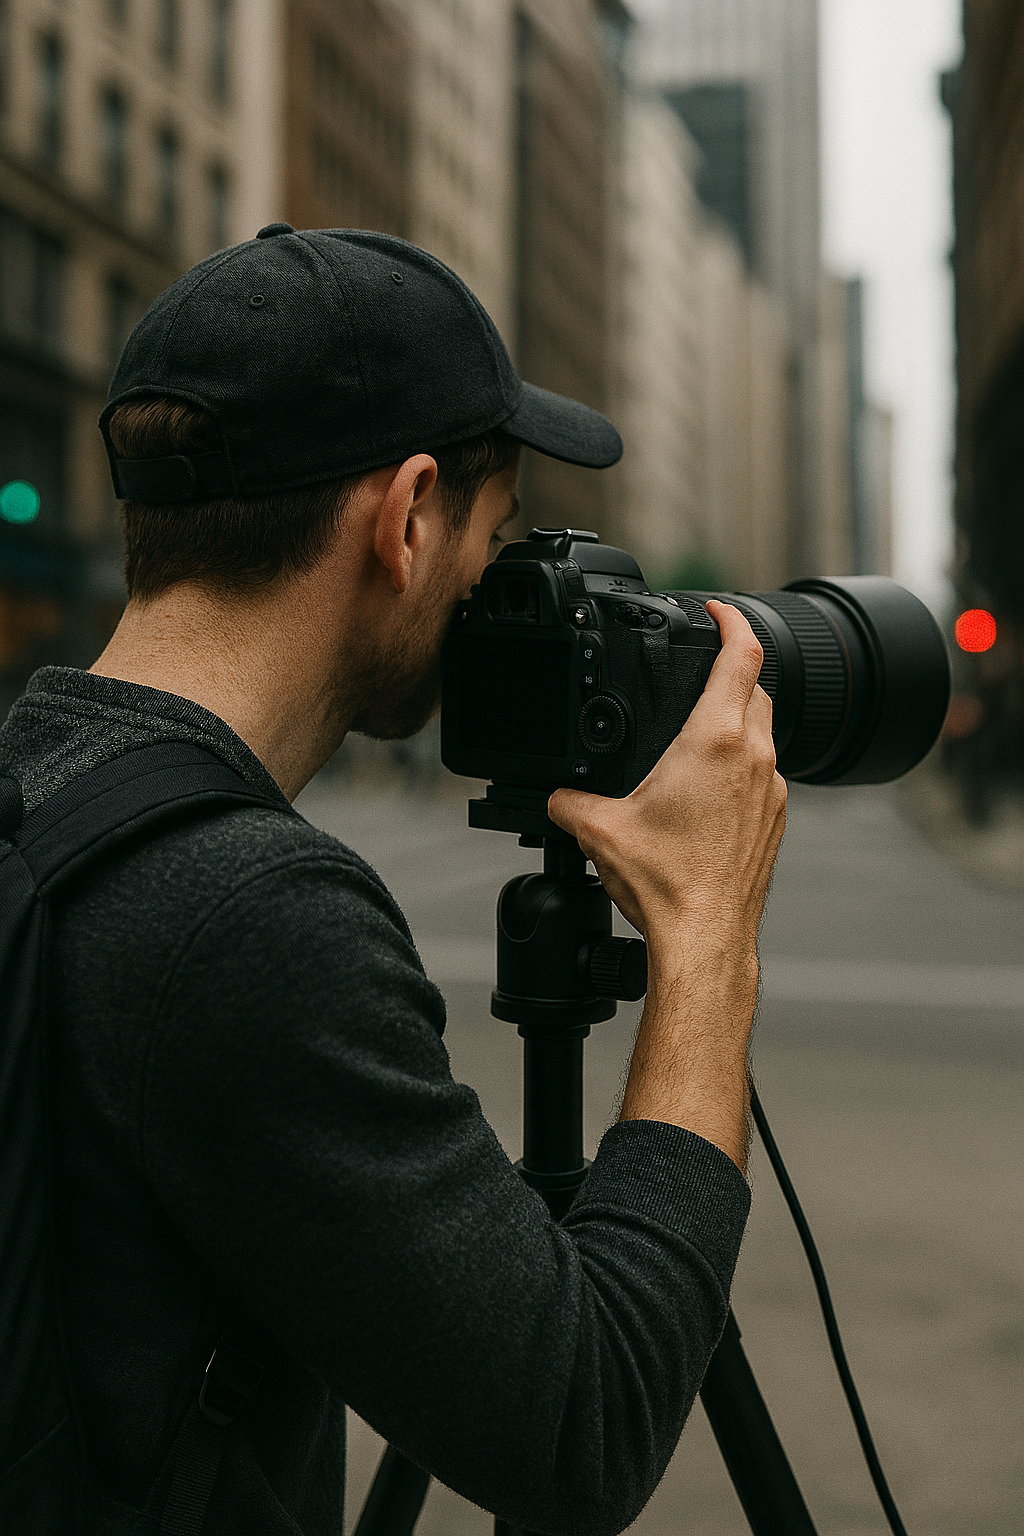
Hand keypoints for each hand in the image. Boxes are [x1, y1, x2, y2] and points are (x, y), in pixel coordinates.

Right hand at [548, 602, 785, 1165]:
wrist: (707, 940)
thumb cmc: (664, 886)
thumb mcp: (598, 830)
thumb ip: (567, 801)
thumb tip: (550, 795)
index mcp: (714, 741)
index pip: (740, 654)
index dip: (729, 620)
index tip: (714, 609)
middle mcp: (753, 757)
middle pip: (757, 685)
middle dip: (731, 666)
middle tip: (701, 662)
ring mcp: (770, 790)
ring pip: (764, 728)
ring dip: (738, 715)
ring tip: (700, 723)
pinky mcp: (773, 820)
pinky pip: (764, 770)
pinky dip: (742, 759)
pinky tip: (709, 784)